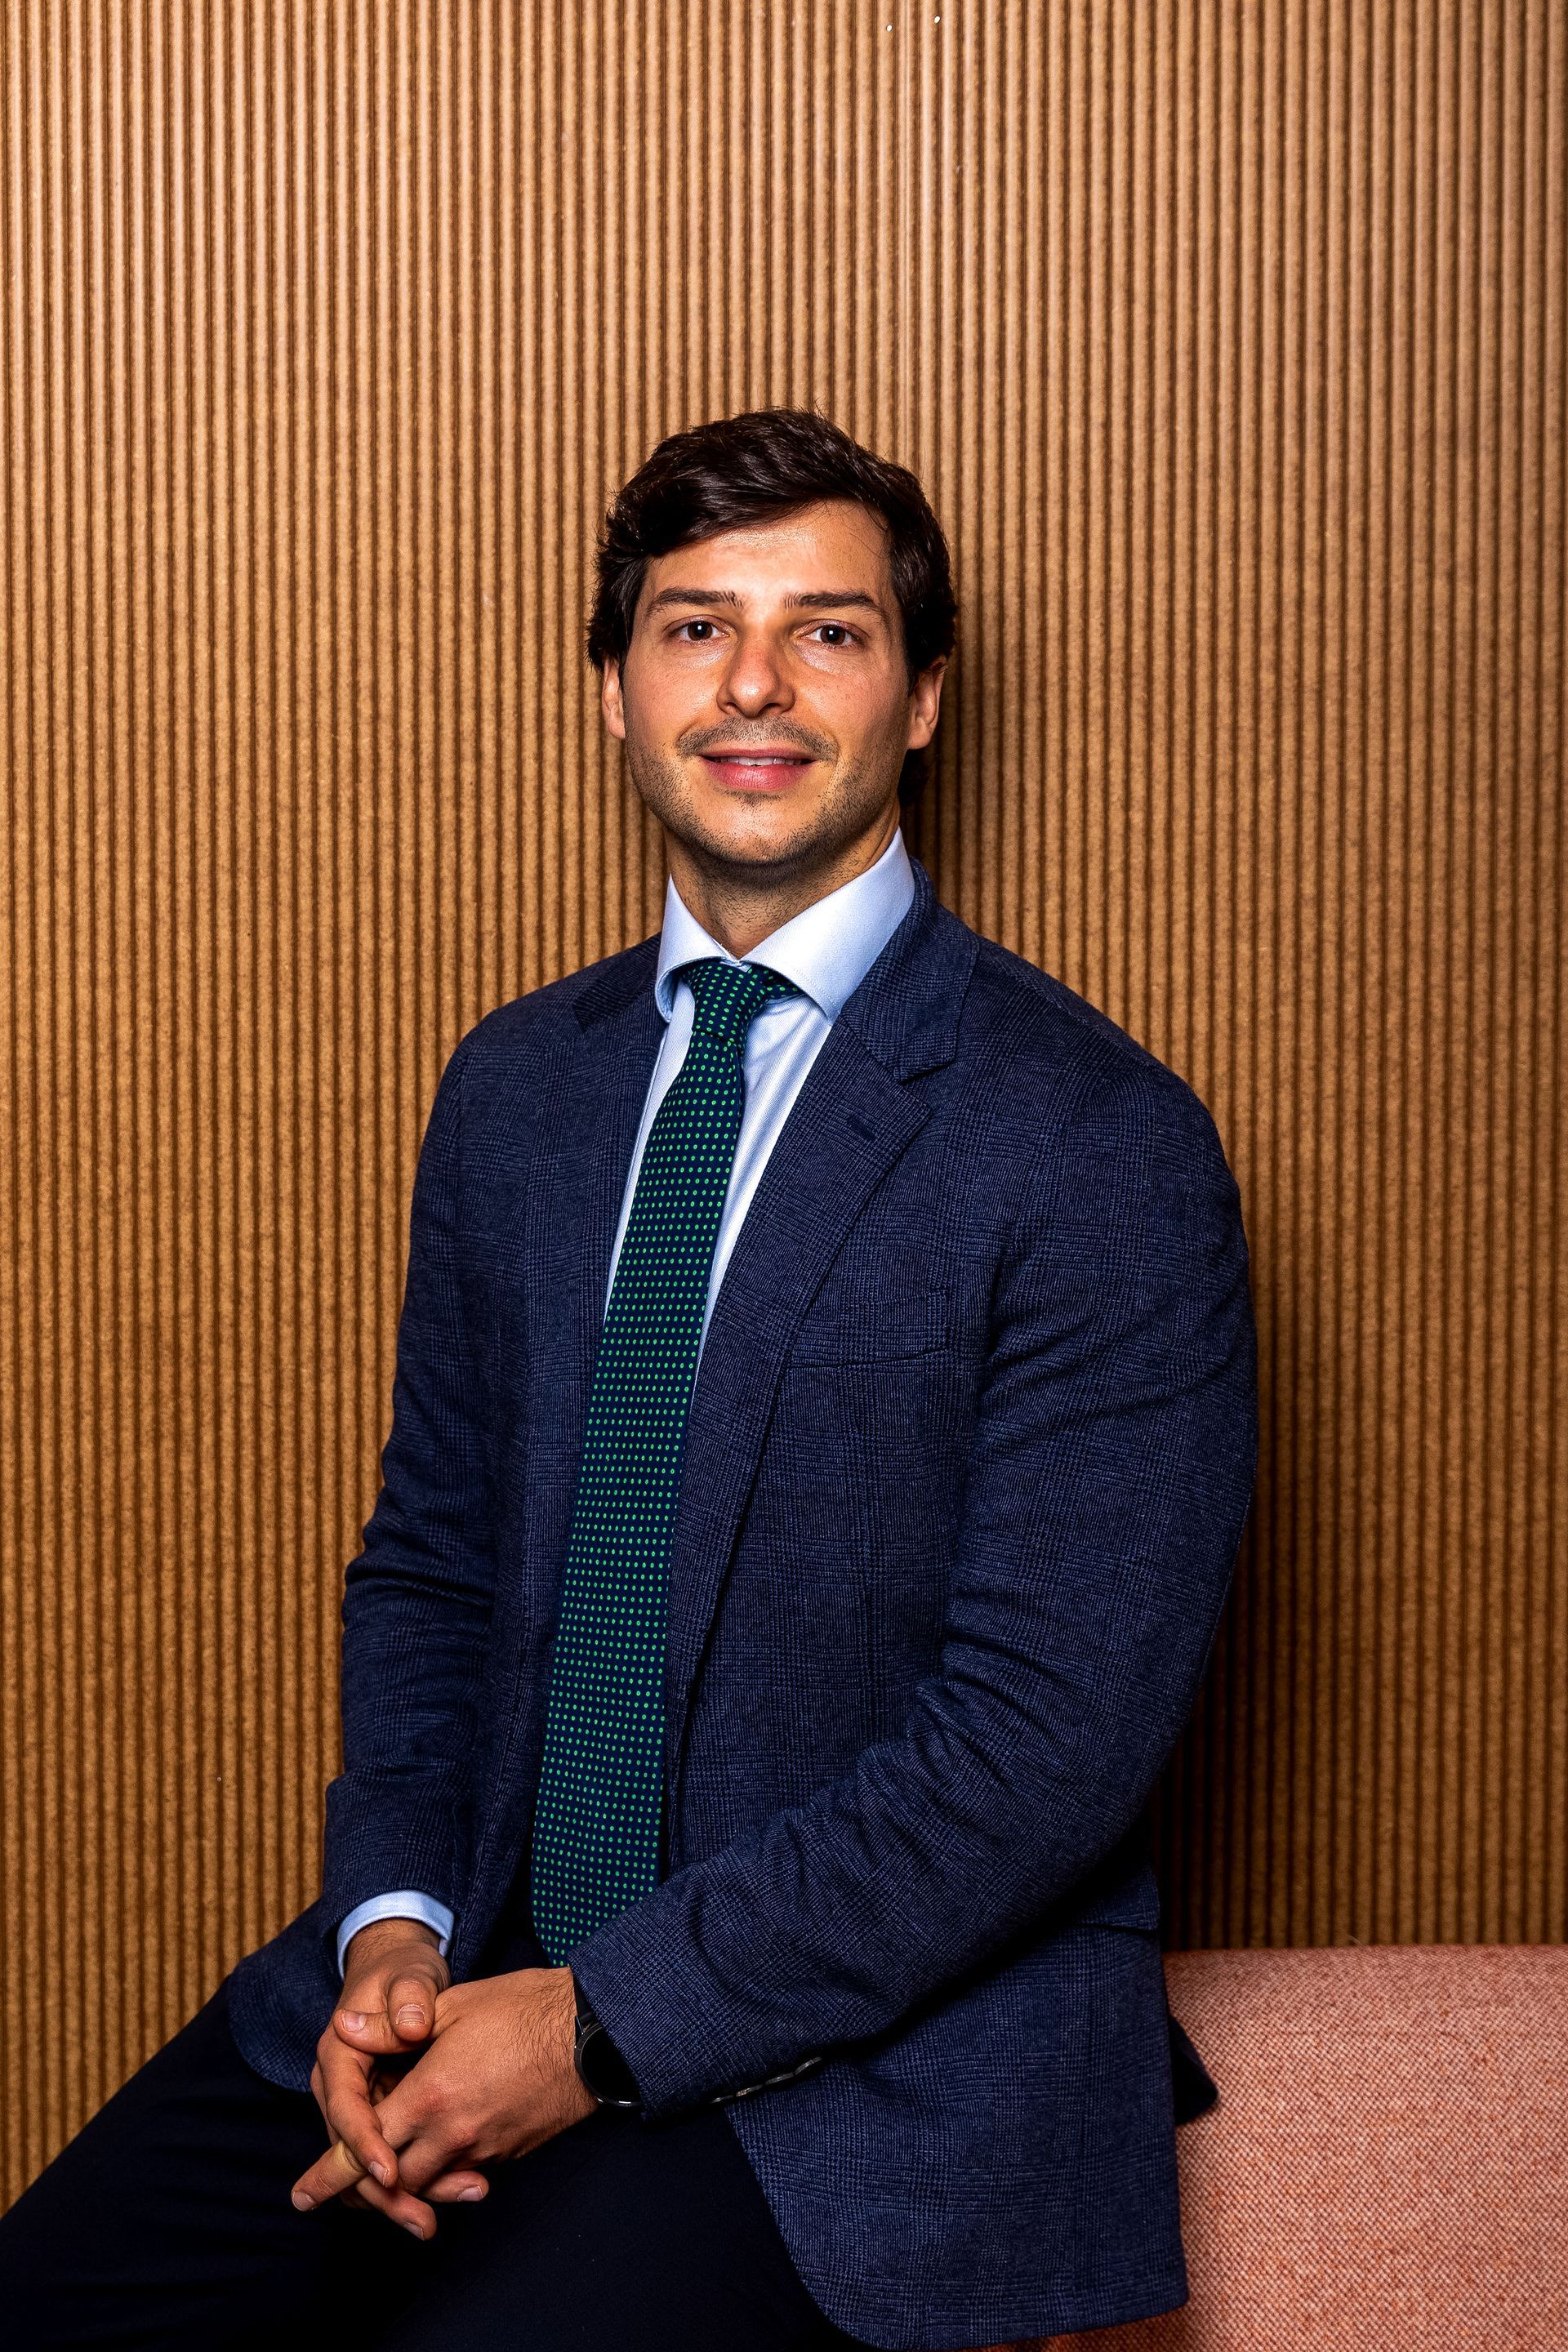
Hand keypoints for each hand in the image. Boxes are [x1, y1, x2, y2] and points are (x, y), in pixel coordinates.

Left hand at [292, 1964, 596, 2236]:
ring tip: (386, 2181)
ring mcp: (484, 2149)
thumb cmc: (522, 2008)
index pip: (365, 2149)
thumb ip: (392, 2027)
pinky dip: (443, 2173)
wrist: (592, 2034)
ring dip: (405, 2187)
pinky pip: (463, 2174)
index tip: (302, 2196)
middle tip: (335, 2195)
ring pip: (429, 2185)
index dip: (329, 2175)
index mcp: (430, 2096)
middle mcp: (453, 2134)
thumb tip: (344, 2028)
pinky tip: (439, 2156)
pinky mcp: (508, 2153)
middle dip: (364, 2192)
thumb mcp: (452, 2006)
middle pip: (392, 2184)